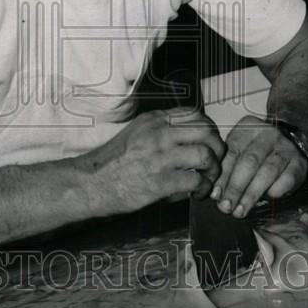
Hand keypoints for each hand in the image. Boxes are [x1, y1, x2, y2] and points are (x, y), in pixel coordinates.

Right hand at [86, 107, 225, 213]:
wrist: (89, 183)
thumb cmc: (112, 162)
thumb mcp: (136, 133)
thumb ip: (161, 131)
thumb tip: (190, 139)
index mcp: (154, 120)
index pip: (195, 114)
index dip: (210, 128)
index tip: (210, 141)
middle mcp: (159, 134)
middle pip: (206, 132)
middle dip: (218, 147)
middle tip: (215, 161)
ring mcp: (160, 157)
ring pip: (206, 155)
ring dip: (213, 170)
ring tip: (208, 179)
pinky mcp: (160, 181)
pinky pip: (196, 181)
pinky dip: (203, 188)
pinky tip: (198, 193)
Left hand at [211, 115, 307, 217]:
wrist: (289, 144)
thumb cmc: (258, 153)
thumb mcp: (240, 152)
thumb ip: (227, 169)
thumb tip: (216, 194)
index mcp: (248, 127)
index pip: (233, 152)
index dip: (223, 176)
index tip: (216, 195)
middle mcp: (268, 134)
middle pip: (249, 162)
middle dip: (236, 188)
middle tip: (227, 206)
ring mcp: (286, 147)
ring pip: (267, 172)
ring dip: (252, 194)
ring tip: (241, 210)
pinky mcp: (300, 163)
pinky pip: (287, 179)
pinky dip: (276, 191)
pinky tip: (267, 199)